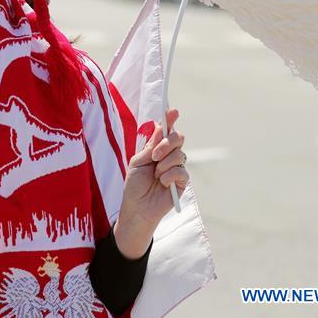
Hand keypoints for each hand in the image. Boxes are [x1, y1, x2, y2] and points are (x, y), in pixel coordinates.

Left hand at [114, 109, 188, 258]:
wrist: (137, 207)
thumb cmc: (134, 185)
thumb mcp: (138, 162)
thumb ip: (151, 146)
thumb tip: (159, 126)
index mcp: (156, 149)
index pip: (166, 131)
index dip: (170, 120)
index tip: (172, 111)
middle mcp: (169, 156)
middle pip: (178, 138)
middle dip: (167, 144)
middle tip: (155, 156)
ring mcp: (176, 168)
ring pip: (179, 154)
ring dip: (165, 164)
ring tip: (155, 175)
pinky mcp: (182, 182)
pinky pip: (181, 171)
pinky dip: (169, 176)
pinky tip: (162, 183)